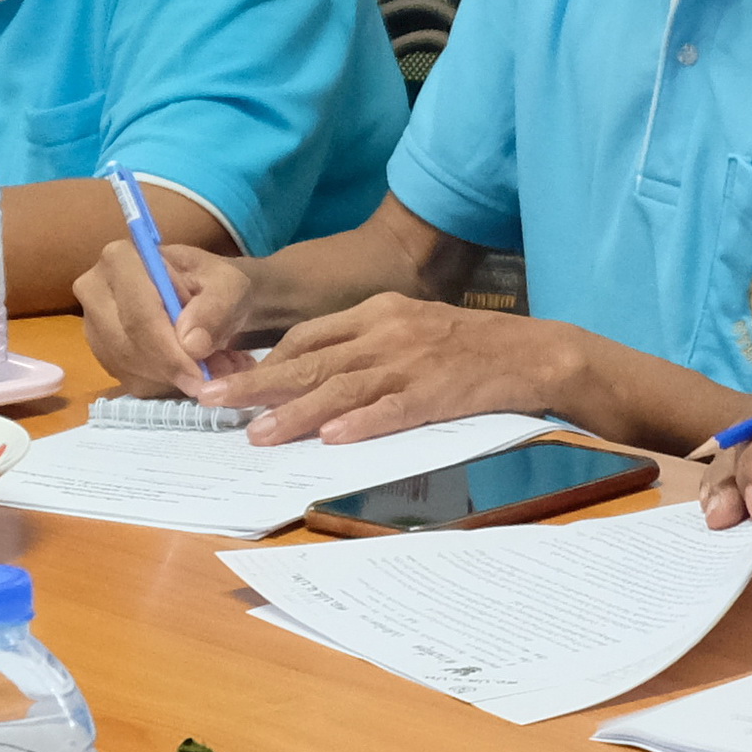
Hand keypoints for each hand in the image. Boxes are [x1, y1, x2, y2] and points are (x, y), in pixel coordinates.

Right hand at [80, 239, 258, 398]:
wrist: (210, 296)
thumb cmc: (216, 283)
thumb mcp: (230, 286)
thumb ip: (215, 309)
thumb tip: (191, 344)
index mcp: (121, 258)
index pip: (137, 314)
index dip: (168, 349)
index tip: (199, 373)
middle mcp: (96, 289)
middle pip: (126, 343)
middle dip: (169, 368)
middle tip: (207, 379)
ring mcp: (94, 323)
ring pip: (126, 366)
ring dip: (169, 378)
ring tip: (210, 369)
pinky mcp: (102, 352)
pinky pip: (128, 379)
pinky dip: (163, 384)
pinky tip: (189, 373)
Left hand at [226, 293, 595, 444]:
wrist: (538, 351)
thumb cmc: (474, 346)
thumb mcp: (414, 327)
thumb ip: (368, 342)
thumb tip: (316, 369)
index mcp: (381, 313)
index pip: (311, 334)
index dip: (268, 359)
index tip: (230, 380)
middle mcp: (390, 333)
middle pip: (312, 360)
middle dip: (258, 384)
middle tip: (213, 401)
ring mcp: (414, 363)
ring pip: (343, 388)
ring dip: (297, 413)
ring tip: (259, 434)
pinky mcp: (440, 393)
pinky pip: (394, 410)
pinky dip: (362, 424)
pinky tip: (333, 438)